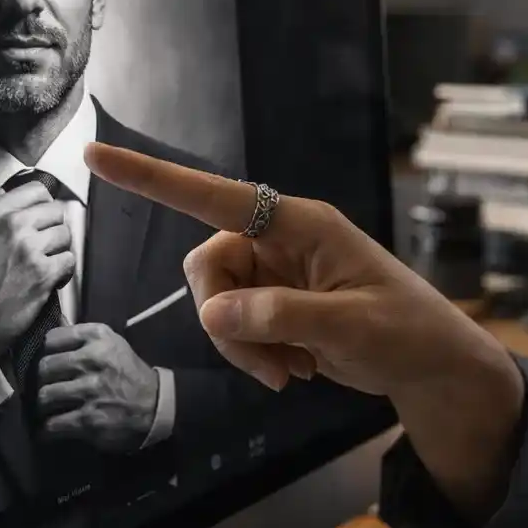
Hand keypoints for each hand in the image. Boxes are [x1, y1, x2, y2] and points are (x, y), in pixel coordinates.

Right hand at [0, 182, 74, 355]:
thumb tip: (6, 194)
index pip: (37, 191)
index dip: (44, 207)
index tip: (41, 222)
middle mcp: (14, 224)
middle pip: (57, 212)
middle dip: (54, 231)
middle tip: (44, 249)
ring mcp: (30, 247)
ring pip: (66, 235)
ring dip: (60, 252)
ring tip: (46, 266)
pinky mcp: (44, 272)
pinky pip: (69, 260)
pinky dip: (64, 272)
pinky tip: (50, 281)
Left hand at [36, 323, 158, 452]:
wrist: (157, 405)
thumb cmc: (129, 373)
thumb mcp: (112, 344)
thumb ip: (82, 337)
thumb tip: (51, 327)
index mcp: (98, 338)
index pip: (52, 339)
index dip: (47, 352)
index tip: (52, 362)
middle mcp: (93, 360)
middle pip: (44, 368)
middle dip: (43, 380)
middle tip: (48, 387)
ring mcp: (90, 391)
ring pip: (45, 396)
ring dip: (44, 405)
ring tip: (50, 408)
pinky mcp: (89, 419)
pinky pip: (53, 424)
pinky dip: (48, 429)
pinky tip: (51, 429)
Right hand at [83, 142, 526, 522]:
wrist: (431, 366)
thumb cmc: (405, 332)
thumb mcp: (350, 326)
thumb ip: (279, 316)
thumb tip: (213, 314)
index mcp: (301, 224)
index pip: (214, 196)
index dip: (153, 178)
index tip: (96, 155)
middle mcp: (280, 240)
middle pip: (207, 268)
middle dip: (224, 321)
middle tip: (271, 362)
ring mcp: (275, 273)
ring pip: (215, 305)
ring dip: (243, 347)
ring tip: (293, 371)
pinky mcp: (274, 304)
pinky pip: (233, 327)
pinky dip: (255, 355)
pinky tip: (298, 369)